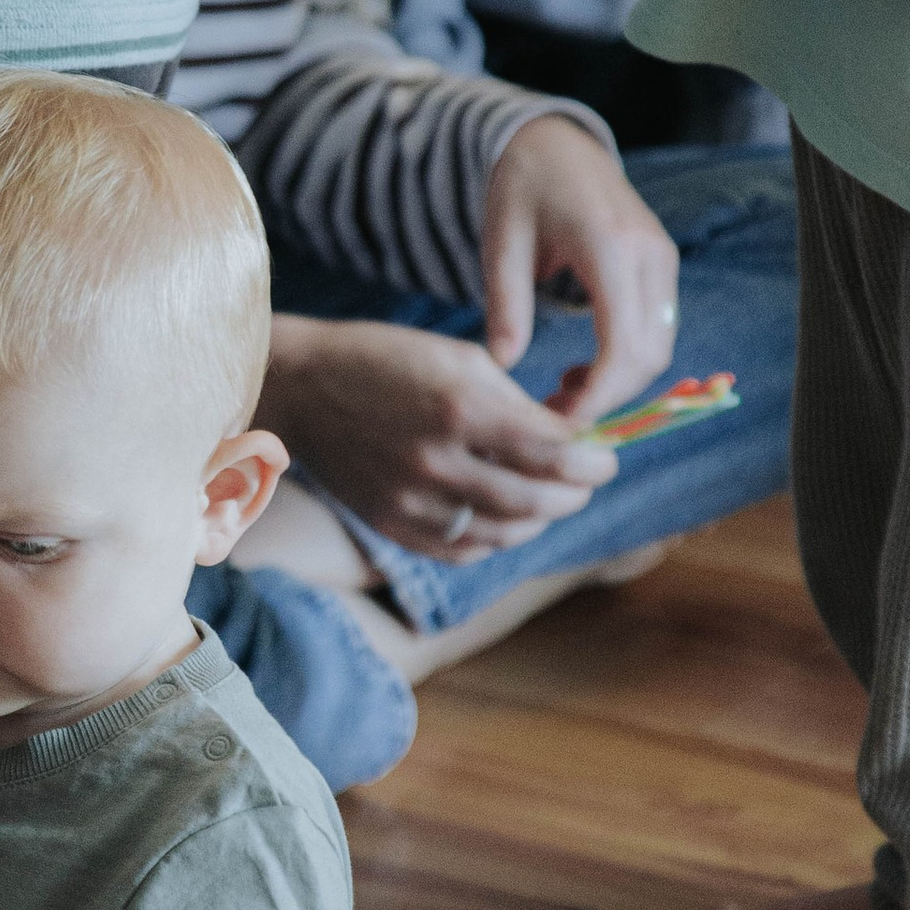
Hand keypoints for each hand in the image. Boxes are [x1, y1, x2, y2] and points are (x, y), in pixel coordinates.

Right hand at [265, 311, 614, 558]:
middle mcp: (437, 460)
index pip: (555, 454)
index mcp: (460, 407)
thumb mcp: (459, 359)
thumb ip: (518, 404)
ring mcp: (412, 500)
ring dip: (539, 518)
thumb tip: (572, 439)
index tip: (606, 456)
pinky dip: (496, 537)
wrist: (303, 389)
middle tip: (584, 480)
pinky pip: (464, 549)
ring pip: (505, 533)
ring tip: (546, 496)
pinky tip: (502, 515)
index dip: (595, 460)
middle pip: (537, 501)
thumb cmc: (387, 361)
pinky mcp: (394, 525)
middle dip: (575, 493)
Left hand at [482, 115, 679, 423]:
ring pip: (660, 348)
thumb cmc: (521, 186)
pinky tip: (581, 369)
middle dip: (607, 400)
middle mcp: (650, 255)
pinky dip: (626, 363)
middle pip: (649, 356)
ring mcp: (663, 259)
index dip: (597, 396)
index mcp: (609, 246)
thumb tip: (500, 370)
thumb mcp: (501, 242)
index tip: (556, 424)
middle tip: (551, 418)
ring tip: (561, 394)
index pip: (622, 345)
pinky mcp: (662, 266)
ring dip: (618, 385)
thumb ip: (505, 305)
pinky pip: (657, 331)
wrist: (555, 141)